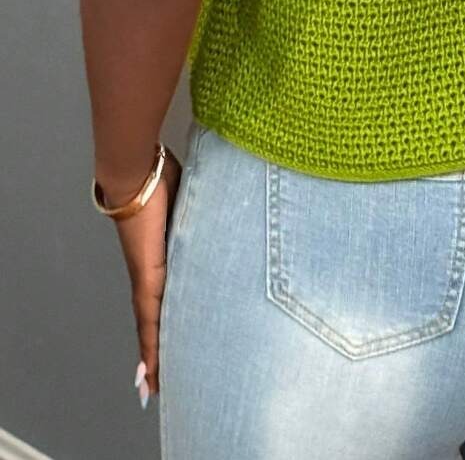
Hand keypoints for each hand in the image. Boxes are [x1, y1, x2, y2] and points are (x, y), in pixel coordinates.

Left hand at [111, 149, 182, 402]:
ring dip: (153, 356)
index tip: (166, 347)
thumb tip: (231, 208)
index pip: (164, 296)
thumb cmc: (162, 177)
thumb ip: (206, 214)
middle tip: (156, 382)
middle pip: (155, 319)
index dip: (164, 322)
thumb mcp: (193, 202)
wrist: (137, 172)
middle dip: (158, 348)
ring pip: (151, 326)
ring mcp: (148, 276)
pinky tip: (148, 368)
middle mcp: (153, 271)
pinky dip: (150, 345)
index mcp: (164, 255)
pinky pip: (151, 319)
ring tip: (153, 386)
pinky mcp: (148, 276)